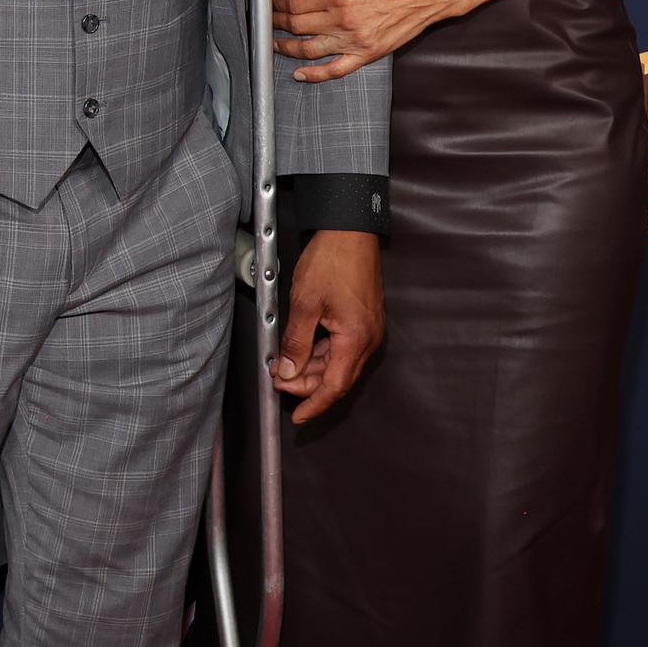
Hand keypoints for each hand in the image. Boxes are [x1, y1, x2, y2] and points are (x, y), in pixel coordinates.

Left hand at [272, 0, 464, 81]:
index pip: (295, 4)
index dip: (275, 5)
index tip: (267, 4)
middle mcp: (343, 20)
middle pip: (297, 27)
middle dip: (274, 24)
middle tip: (264, 22)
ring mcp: (355, 41)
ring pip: (310, 50)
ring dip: (286, 49)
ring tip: (273, 44)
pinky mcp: (367, 54)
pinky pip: (336, 70)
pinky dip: (314, 75)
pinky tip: (299, 74)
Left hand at [272, 229, 382, 423]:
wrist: (349, 230)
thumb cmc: (332, 260)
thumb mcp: (305, 303)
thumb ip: (296, 341)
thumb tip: (289, 371)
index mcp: (357, 339)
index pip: (335, 386)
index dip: (315, 404)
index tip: (298, 416)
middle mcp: (367, 339)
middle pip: (337, 377)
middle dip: (307, 385)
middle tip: (279, 382)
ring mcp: (367, 329)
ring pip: (338, 362)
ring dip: (312, 368)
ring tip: (284, 366)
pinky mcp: (362, 319)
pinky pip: (341, 346)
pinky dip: (320, 351)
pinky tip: (301, 349)